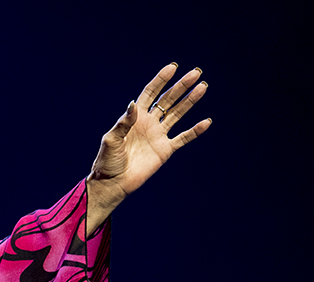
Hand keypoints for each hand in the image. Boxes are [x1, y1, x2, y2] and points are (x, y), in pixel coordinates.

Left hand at [86, 63, 210, 234]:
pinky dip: (194, 131)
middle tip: (196, 73)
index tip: (172, 67)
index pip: (150, 93)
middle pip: (168, 100)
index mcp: (135, 117)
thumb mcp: (111, 140)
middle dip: (181, 86)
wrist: (112, 183)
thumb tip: (133, 104)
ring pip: (177, 114)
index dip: (161, 80)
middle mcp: (149, 123)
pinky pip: (183, 138)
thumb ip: (123, 122)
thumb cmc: (107, 161)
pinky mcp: (165, 150)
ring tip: (202, 87)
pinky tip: (206, 122)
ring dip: (190, 101)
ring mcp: (158, 135)